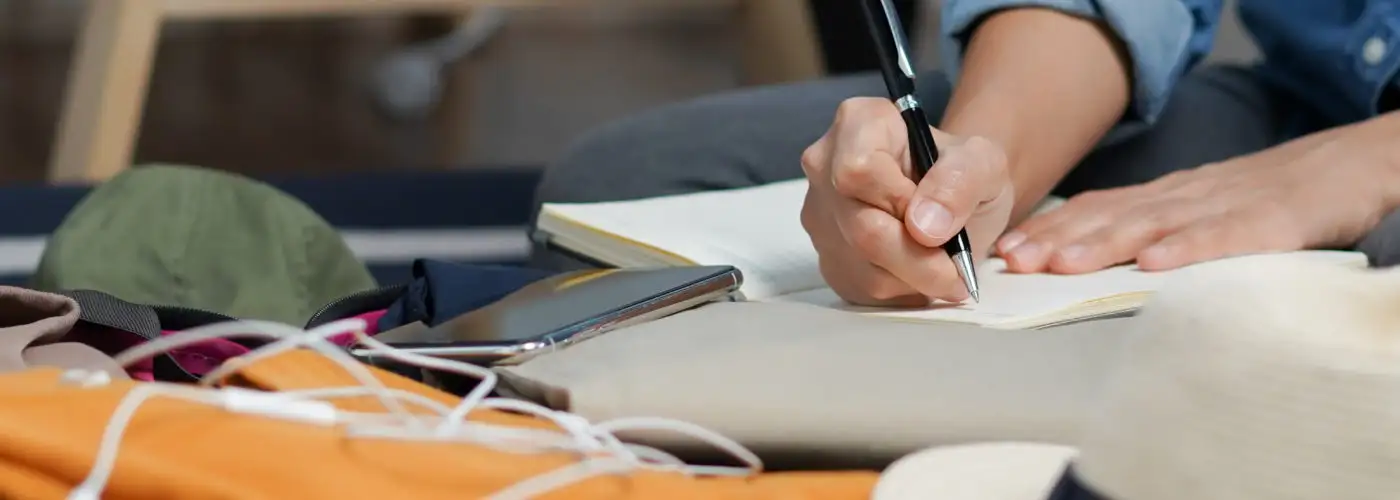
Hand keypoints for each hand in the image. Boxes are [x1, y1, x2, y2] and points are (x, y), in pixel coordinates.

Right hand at [800, 98, 1014, 305]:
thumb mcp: (983, 164)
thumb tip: (925, 226)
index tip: (935, 217)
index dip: (900, 203)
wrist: (953, 203)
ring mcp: (819, 215)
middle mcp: (825, 166)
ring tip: (940, 263)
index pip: (858, 171)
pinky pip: (859, 286)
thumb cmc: (961, 175)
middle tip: (956, 268)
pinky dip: (898, 289)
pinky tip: (916, 270)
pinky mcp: (825, 258)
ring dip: (912, 277)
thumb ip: (961, 182)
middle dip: (917, 257)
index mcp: (858, 124)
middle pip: (860, 226)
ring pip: (861, 264)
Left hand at [995, 121, 1399, 273]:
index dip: (1049, 231)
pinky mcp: (1269, 223)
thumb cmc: (1260, 200)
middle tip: (1014, 261)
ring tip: (1061, 264)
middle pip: (1110, 219)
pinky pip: (1223, 237)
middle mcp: (1181, 199)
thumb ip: (1146, 232)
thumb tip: (1081, 261)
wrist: (1343, 169)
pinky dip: (1187, 249)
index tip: (1005, 252)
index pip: (1094, 212)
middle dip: (1058, 240)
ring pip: (1154, 225)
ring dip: (1103, 244)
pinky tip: (1154, 264)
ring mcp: (1223, 208)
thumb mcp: (1193, 212)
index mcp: (1162, 200)